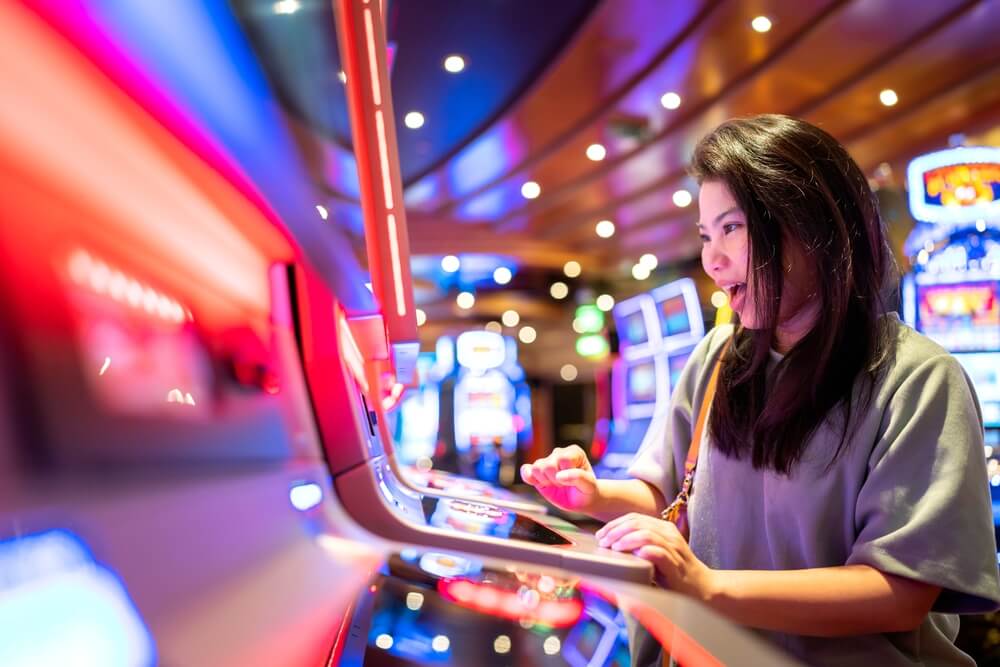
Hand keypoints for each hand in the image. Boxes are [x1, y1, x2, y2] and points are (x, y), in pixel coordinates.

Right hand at [520, 445, 598, 512]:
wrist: (581, 499)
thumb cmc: (587, 490)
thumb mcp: (589, 486)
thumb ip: (578, 478)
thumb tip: (560, 475)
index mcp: (574, 452)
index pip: (563, 459)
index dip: (566, 475)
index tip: (573, 482)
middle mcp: (559, 453)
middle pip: (548, 465)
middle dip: (555, 480)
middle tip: (564, 485)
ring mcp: (547, 461)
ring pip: (536, 468)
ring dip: (546, 481)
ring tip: (556, 485)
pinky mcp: (538, 471)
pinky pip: (526, 470)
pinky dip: (529, 478)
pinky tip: (540, 484)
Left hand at [596, 513, 714, 599]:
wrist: (701, 587)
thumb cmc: (674, 571)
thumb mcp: (656, 552)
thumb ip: (640, 544)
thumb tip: (612, 542)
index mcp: (662, 528)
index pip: (634, 518)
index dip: (614, 524)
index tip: (601, 534)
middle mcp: (668, 533)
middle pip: (637, 522)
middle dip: (616, 530)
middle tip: (603, 541)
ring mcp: (673, 547)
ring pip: (646, 534)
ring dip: (626, 539)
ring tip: (613, 547)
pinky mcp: (676, 563)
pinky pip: (658, 552)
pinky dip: (644, 551)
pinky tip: (633, 555)